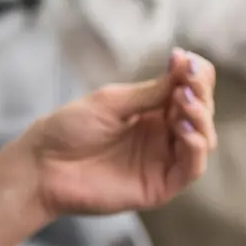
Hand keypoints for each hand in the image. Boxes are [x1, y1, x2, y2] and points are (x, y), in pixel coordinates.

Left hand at [25, 50, 213, 218]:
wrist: (43, 164)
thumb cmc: (70, 128)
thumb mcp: (112, 102)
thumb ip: (151, 91)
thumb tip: (184, 62)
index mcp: (152, 110)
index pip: (189, 90)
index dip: (195, 74)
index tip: (185, 59)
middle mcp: (163, 134)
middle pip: (200, 112)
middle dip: (199, 93)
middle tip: (186, 82)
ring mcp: (162, 160)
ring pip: (202, 140)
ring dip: (201, 118)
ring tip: (183, 101)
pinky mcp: (159, 186)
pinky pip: (190, 169)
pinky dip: (195, 148)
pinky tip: (186, 130)